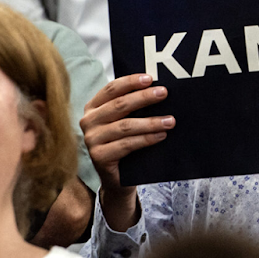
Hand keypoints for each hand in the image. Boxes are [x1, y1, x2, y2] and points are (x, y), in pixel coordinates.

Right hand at [80, 73, 172, 207]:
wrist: (118, 179)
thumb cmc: (124, 144)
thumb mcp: (125, 122)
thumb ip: (133, 107)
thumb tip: (158, 90)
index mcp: (93, 107)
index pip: (111, 89)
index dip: (130, 82)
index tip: (150, 78)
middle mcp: (88, 121)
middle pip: (119, 105)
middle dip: (144, 98)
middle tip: (164, 93)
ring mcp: (91, 140)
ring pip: (125, 126)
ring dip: (150, 122)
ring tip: (170, 120)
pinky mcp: (99, 157)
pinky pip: (127, 144)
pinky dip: (146, 139)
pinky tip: (161, 135)